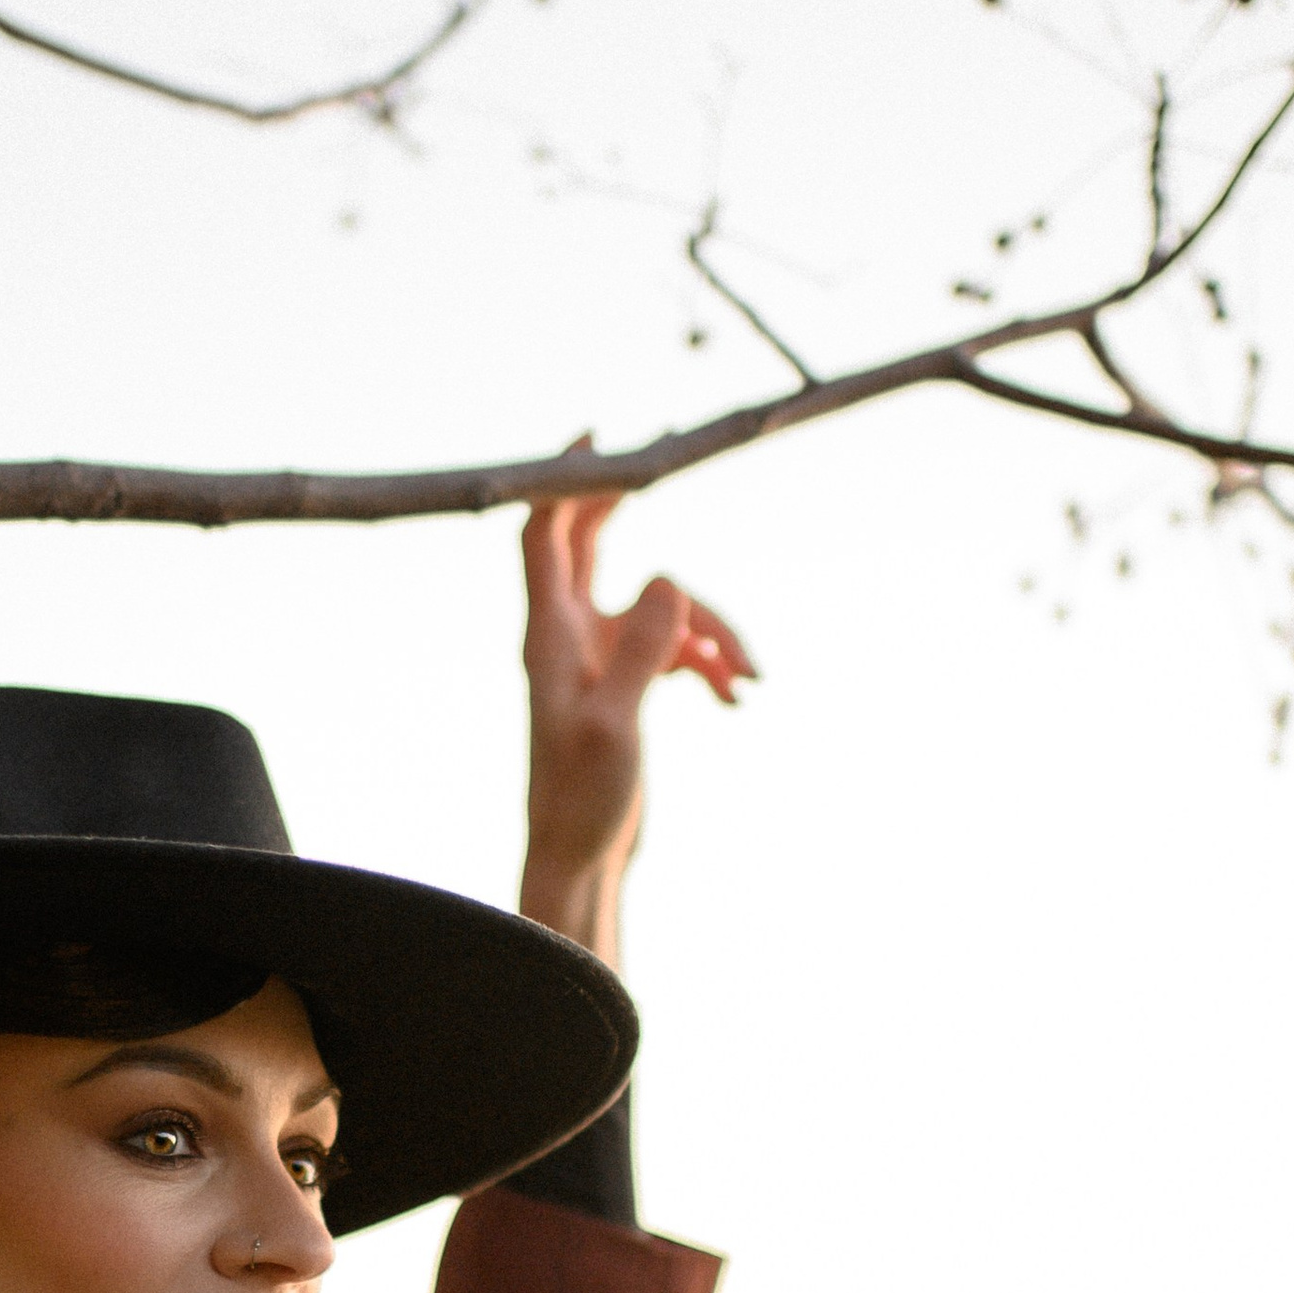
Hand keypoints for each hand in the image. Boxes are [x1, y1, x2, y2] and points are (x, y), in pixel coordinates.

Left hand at [518, 492, 754, 966]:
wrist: (583, 854)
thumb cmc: (581, 797)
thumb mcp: (613, 724)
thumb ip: (639, 651)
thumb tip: (668, 577)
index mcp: (550, 635)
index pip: (544, 535)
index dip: (563, 483)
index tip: (597, 438)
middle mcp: (570, 635)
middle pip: (591, 543)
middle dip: (625, 503)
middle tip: (662, 453)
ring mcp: (602, 656)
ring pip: (663, 604)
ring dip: (711, 627)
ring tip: (749, 677)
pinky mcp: (629, 682)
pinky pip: (677, 644)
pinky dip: (709, 660)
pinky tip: (734, 698)